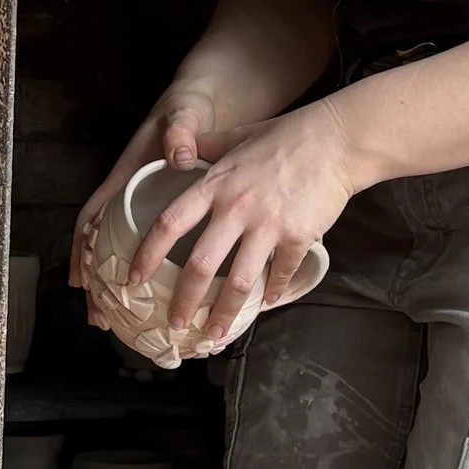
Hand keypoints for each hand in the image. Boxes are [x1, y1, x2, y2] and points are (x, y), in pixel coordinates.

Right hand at [71, 83, 225, 301]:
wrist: (204, 104)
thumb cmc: (186, 110)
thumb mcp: (181, 116)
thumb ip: (178, 131)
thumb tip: (178, 154)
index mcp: (126, 176)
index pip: (94, 214)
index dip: (80, 248)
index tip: (78, 279)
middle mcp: (131, 196)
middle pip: (103, 245)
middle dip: (98, 282)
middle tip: (99, 319)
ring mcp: (149, 207)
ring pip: (127, 251)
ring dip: (120, 286)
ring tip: (121, 324)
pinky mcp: (171, 213)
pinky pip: (156, 248)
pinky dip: (156, 274)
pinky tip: (164, 300)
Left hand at [128, 105, 357, 346]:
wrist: (335, 140)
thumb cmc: (284, 136)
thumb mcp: (236, 135)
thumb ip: (206, 147)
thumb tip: (181, 150)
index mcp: (214, 185)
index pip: (169, 224)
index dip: (147, 255)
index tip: (133, 278)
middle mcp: (236, 207)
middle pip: (200, 265)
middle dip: (183, 301)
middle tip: (175, 323)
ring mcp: (269, 224)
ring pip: (240, 281)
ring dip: (224, 313)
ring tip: (215, 333)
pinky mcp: (298, 236)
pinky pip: (280, 274)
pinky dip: (272, 293)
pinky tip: (265, 304)